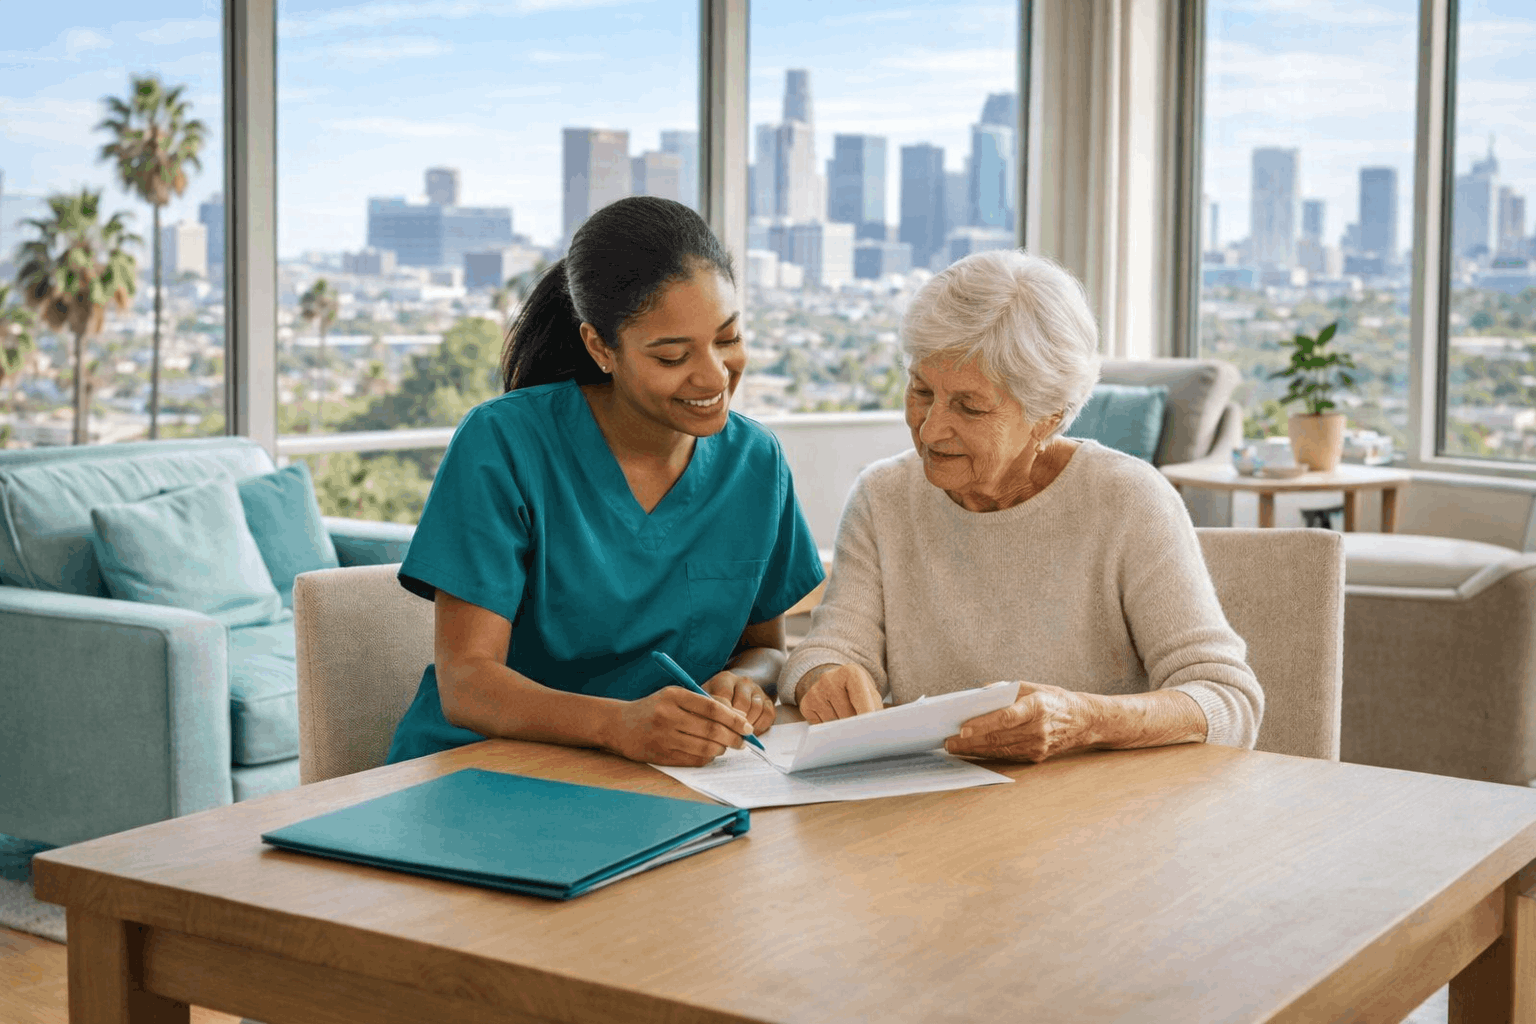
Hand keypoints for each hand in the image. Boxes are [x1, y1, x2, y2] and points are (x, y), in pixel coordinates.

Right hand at [607, 687, 753, 766]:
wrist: (619, 725)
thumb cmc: (654, 708)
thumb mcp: (674, 696)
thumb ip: (701, 703)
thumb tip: (736, 717)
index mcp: (674, 696)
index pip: (713, 707)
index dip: (734, 718)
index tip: (748, 726)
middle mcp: (668, 716)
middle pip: (712, 730)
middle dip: (734, 737)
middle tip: (744, 741)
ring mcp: (664, 738)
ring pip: (705, 747)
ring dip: (722, 749)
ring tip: (727, 746)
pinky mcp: (662, 756)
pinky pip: (694, 759)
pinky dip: (708, 757)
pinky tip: (712, 752)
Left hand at [703, 671, 774, 736]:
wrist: (734, 691)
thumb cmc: (715, 700)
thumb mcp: (705, 702)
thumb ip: (704, 711)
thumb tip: (705, 729)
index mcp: (724, 679)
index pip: (723, 698)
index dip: (720, 717)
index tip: (716, 732)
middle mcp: (743, 681)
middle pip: (742, 705)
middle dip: (735, 725)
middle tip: (728, 738)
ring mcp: (757, 689)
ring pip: (756, 709)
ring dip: (748, 726)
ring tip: (738, 735)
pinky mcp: (768, 699)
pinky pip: (768, 714)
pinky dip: (760, 726)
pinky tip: (751, 732)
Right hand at [798, 663, 882, 723]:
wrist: (833, 683)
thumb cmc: (856, 692)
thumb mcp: (870, 694)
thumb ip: (875, 708)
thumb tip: (874, 728)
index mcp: (850, 673)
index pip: (862, 701)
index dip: (868, 719)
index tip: (872, 731)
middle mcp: (829, 679)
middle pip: (847, 716)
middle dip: (856, 726)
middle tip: (861, 729)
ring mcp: (815, 691)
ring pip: (833, 724)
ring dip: (841, 729)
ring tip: (845, 719)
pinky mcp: (806, 704)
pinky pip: (820, 727)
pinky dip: (828, 729)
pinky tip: (833, 718)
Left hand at [944, 682, 1098, 762]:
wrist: (1085, 721)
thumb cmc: (1056, 700)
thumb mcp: (1034, 686)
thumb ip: (1006, 689)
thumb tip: (978, 695)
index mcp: (1038, 706)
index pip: (1006, 717)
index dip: (982, 723)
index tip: (962, 727)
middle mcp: (1039, 729)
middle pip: (998, 737)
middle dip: (970, 740)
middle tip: (948, 741)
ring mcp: (1038, 746)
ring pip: (1000, 749)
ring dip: (974, 749)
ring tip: (954, 747)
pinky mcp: (1037, 756)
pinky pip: (1008, 755)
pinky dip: (988, 753)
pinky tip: (973, 750)